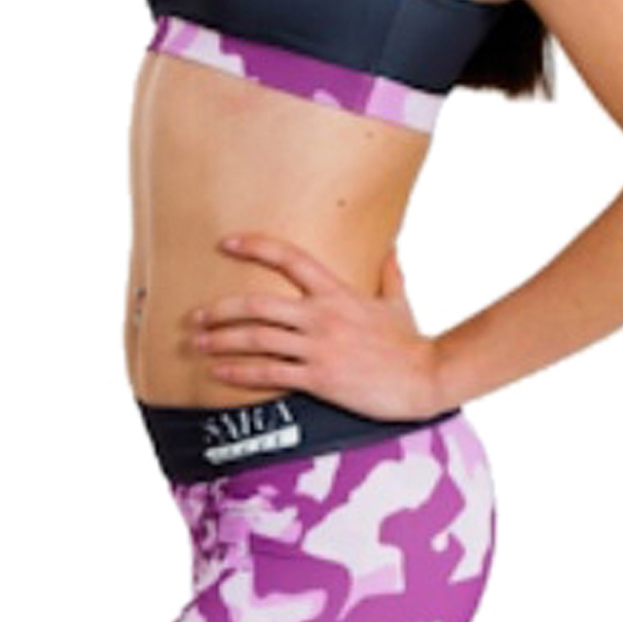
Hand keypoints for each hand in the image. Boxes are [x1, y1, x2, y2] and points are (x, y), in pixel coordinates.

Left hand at [190, 233, 439, 420]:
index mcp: (337, 293)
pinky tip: (220, 372)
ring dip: (222, 341)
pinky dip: (240, 372)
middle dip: (220, 310)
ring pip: (258, 339)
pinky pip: (270, 373)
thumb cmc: (411, 342)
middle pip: (258, 305)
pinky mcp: (320, 378)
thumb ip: (388, 273)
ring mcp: (319, 347)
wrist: (427, 376)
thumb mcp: (397, 301)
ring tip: (198, 344)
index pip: (290, 259)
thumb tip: (390, 248)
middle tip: (195, 316)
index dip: (255, 247)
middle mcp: (322, 316)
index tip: (226, 243)